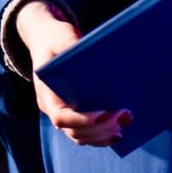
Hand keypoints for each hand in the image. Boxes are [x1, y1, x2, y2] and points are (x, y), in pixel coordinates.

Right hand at [19, 6, 128, 146]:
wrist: (47, 39)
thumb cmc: (55, 38)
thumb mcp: (61, 36)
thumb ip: (70, 45)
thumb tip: (89, 54)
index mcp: (46, 92)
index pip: (61, 116)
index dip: (84, 120)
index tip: (106, 115)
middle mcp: (52, 107)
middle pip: (74, 130)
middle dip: (100, 129)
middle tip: (125, 117)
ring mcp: (62, 111)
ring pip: (80, 136)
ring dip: (102, 136)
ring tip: (124, 125)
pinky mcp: (72, 111)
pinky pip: (84, 132)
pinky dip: (100, 136)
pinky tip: (117, 132)